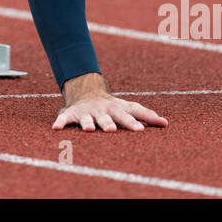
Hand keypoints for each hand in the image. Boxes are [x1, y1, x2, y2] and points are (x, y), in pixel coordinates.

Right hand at [53, 73, 168, 131]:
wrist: (86, 91)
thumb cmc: (112, 106)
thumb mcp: (129, 107)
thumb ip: (146, 115)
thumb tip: (166, 123)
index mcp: (116, 109)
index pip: (127, 116)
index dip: (133, 122)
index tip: (141, 130)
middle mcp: (101, 110)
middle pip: (106, 118)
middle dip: (108, 123)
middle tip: (112, 130)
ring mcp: (86, 112)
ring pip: (86, 119)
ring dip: (87, 123)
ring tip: (87, 129)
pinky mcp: (71, 114)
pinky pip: (64, 118)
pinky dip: (60, 122)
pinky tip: (56, 128)